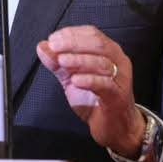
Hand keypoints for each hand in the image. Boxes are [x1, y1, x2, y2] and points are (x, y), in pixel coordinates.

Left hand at [37, 25, 144, 156]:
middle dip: (74, 43)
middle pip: (98, 44)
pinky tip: (76, 80)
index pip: (92, 33)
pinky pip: (105, 84)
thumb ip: (58, 63)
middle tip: (55, 47)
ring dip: (79, 60)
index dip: (72, 33)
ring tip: (62, 61)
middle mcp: (118, 60)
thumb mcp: (72, 78)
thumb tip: (42, 46)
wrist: (115, 128)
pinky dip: (89, 80)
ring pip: (102, 62)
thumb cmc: (96, 99)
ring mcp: (121, 78)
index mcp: (108, 52)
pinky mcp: (118, 96)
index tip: (53, 38)